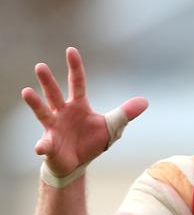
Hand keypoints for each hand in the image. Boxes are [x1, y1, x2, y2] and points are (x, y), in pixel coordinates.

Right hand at [22, 47, 147, 176]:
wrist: (77, 163)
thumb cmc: (91, 141)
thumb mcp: (111, 127)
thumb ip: (125, 113)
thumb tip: (145, 101)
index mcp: (78, 105)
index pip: (77, 82)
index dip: (75, 67)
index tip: (71, 50)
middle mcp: (62, 112)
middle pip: (54, 93)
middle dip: (47, 81)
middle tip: (40, 66)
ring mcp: (53, 127)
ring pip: (43, 112)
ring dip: (35, 103)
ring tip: (26, 92)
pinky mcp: (49, 144)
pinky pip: (44, 144)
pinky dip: (42, 146)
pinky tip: (40, 148)